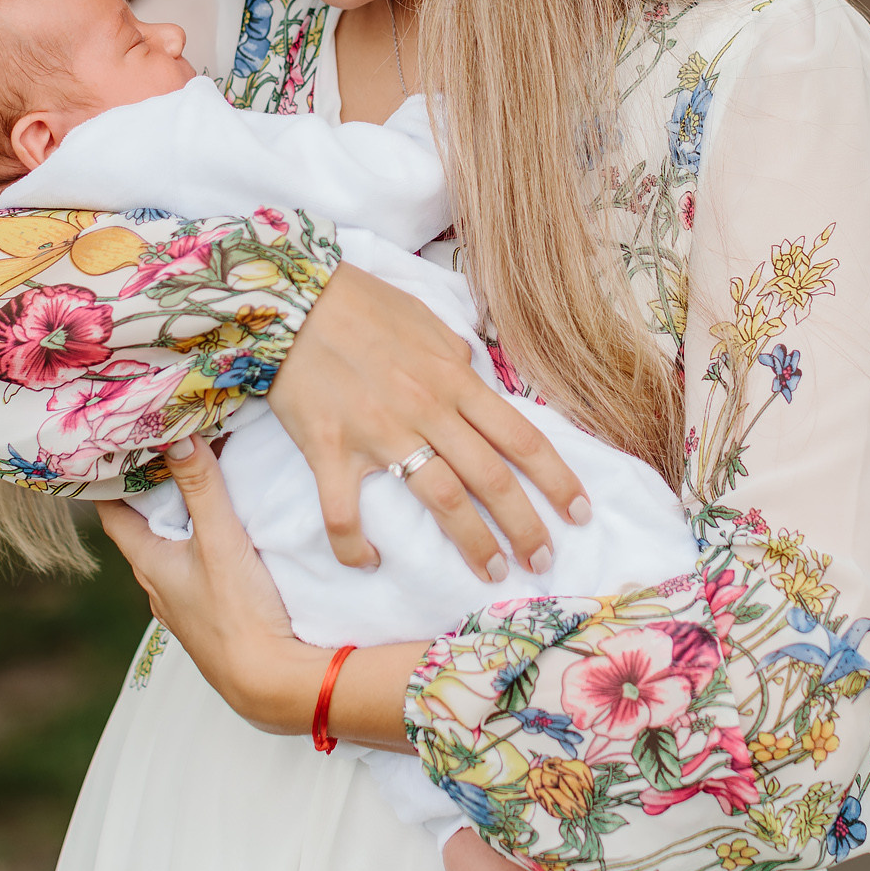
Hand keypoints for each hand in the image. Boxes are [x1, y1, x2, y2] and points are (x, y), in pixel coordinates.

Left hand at [94, 437, 317, 735]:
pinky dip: (199, 539)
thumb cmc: (239, 614)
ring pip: (169, 547)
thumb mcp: (221, 541)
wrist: (268, 683)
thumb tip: (176, 436)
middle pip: (141, 527)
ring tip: (192, 477)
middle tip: (159, 447)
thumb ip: (202, 488)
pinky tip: (222, 530)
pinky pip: (194, 566)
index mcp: (149, 563)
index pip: (112, 512)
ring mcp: (183, 602)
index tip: (111, 445)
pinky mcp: (210, 613)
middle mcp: (157, 584)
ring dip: (176, 515)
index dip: (107, 479)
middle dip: (147, 489)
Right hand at [268, 263, 589, 578]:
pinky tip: (370, 563)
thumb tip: (477, 377)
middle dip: (526, 525)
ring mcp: (380, 434)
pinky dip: (356, 546)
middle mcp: (428, 410)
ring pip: (440, 499)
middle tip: (543, 560)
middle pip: (491, 478)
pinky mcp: (331, 450)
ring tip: (493, 572)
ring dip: (472, 543)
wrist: (291, 299)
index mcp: (454, 379)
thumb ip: (457, 356)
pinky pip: (344, 513)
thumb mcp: (426, 320)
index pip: (521, 437)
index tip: (578, 511)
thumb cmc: (359, 304)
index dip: (556, 479)